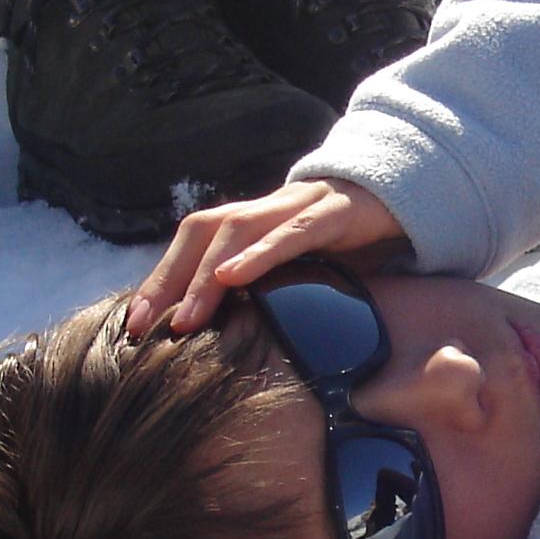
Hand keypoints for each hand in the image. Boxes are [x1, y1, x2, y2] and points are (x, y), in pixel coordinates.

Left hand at [127, 178, 405, 336]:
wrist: (406, 196)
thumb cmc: (349, 242)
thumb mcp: (302, 271)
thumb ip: (269, 294)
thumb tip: (228, 342)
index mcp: (253, 222)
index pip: (191, 244)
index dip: (160, 280)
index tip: (133, 324)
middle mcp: (266, 208)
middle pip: (200, 232)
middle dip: (168, 279)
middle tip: (143, 325)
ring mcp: (298, 205)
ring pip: (236, 231)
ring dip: (205, 275)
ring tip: (187, 318)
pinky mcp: (335, 212)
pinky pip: (293, 231)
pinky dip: (262, 253)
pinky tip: (236, 277)